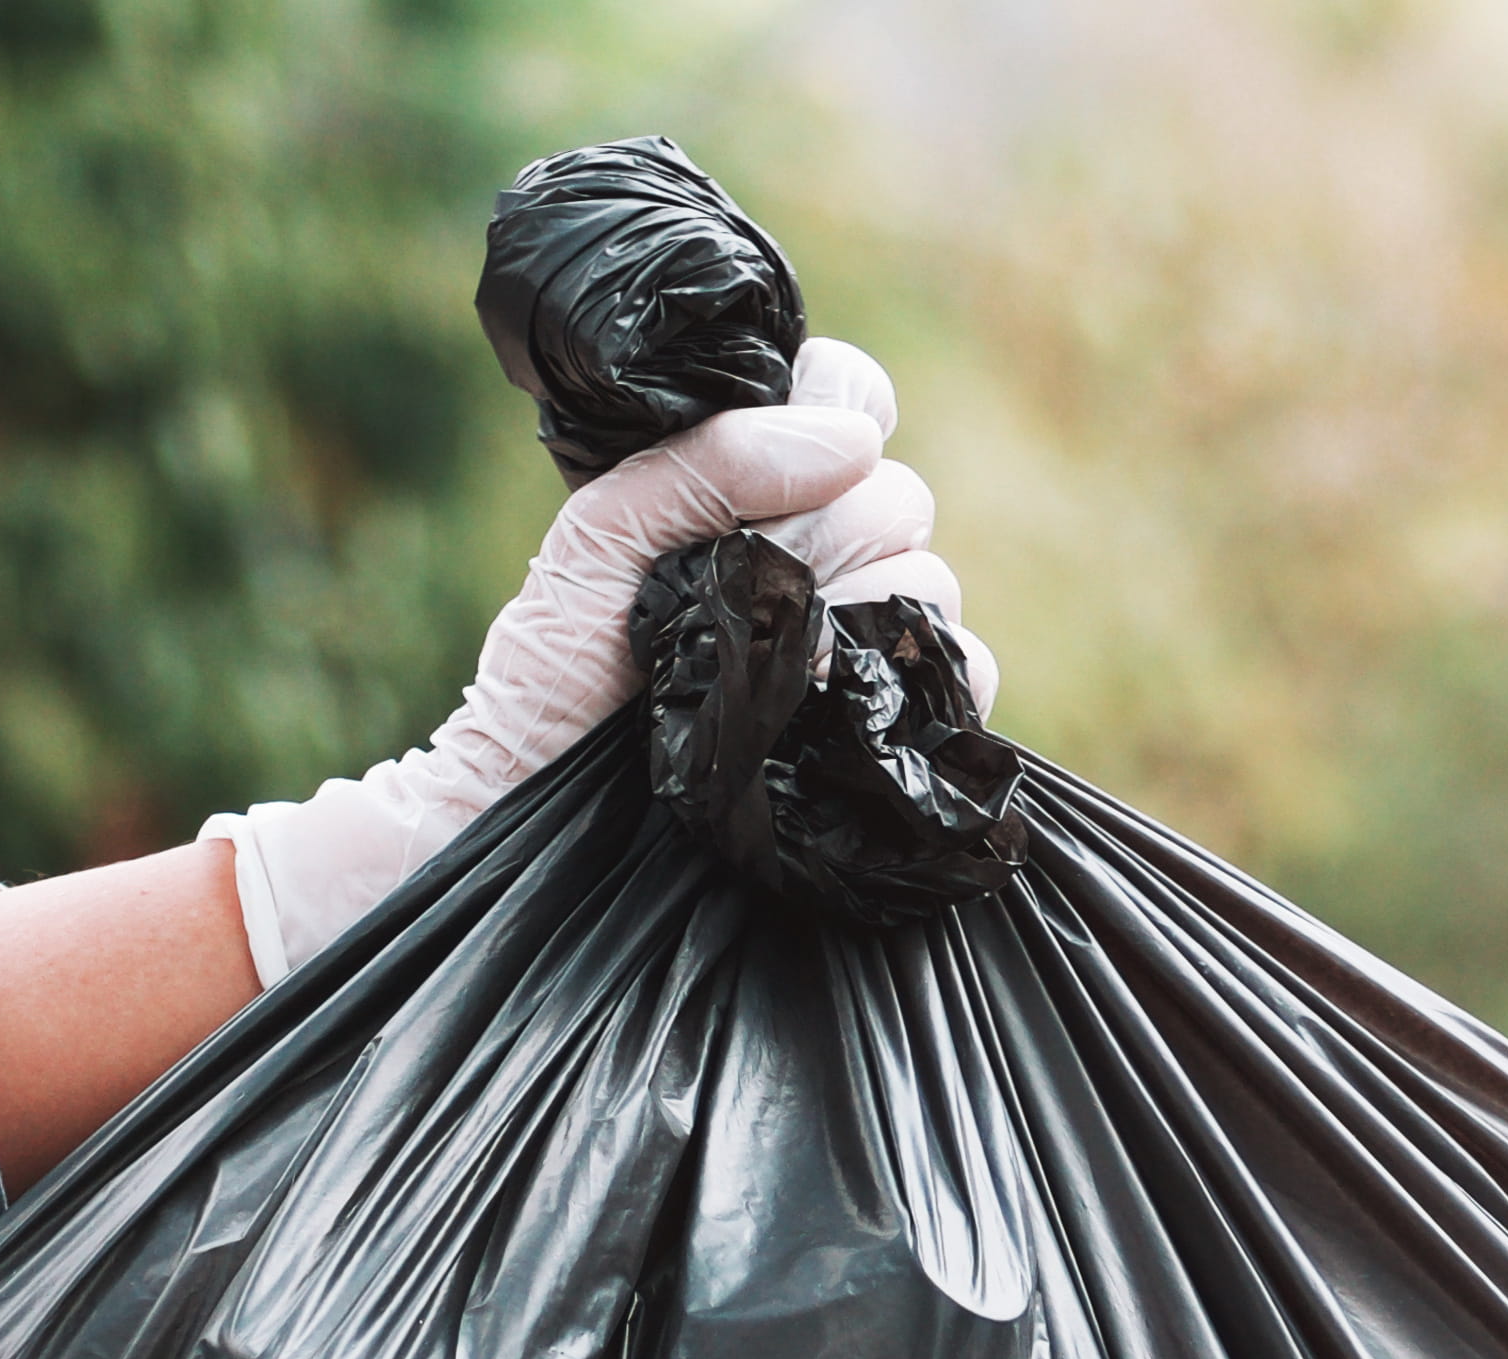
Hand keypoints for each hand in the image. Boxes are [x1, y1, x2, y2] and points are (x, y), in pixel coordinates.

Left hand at [211, 339, 981, 983]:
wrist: (542, 808)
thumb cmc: (554, 675)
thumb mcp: (601, 537)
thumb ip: (706, 460)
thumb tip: (851, 443)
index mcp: (757, 489)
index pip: (852, 400)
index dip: (845, 411)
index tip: (806, 459)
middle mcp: (822, 555)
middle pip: (899, 493)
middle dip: (832, 532)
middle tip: (752, 588)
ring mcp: (862, 641)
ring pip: (931, 579)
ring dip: (864, 608)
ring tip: (781, 661)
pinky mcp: (888, 725)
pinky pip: (964, 676)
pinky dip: (923, 680)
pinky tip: (847, 700)